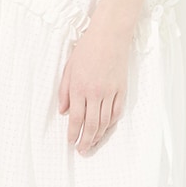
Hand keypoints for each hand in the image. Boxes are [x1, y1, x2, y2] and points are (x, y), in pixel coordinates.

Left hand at [58, 21, 131, 154]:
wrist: (109, 36)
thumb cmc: (87, 49)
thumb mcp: (68, 69)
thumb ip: (64, 92)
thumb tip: (63, 111)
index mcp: (79, 88)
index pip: (76, 118)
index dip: (73, 134)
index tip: (71, 142)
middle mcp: (95, 93)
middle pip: (91, 125)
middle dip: (85, 141)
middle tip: (81, 150)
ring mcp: (110, 92)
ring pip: (105, 121)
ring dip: (98, 136)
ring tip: (92, 144)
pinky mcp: (122, 90)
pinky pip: (117, 112)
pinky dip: (111, 123)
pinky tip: (106, 129)